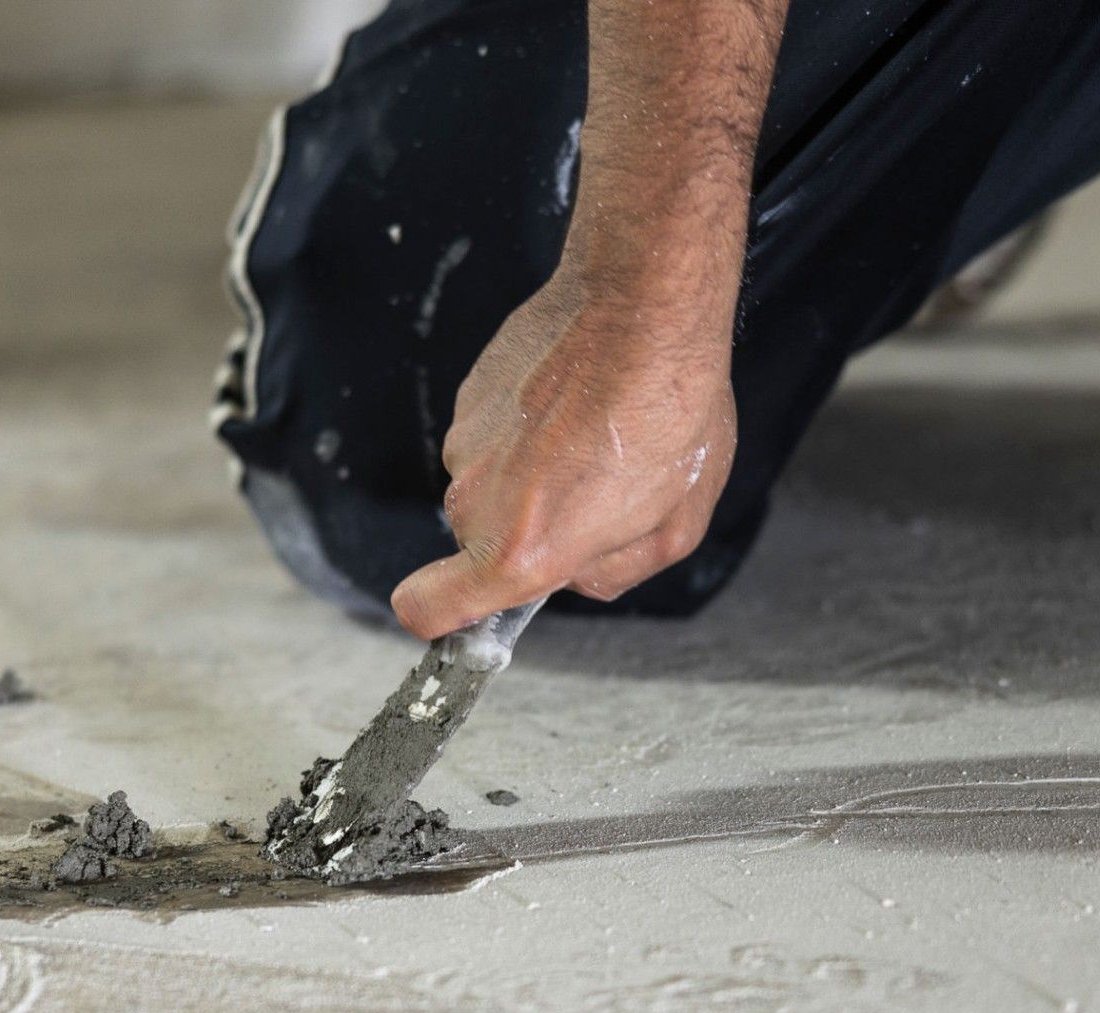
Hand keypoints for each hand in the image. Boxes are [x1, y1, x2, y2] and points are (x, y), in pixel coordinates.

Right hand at [390, 265, 736, 639]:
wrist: (643, 305)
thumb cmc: (669, 412)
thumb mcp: (674, 526)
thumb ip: (612, 574)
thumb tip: (577, 575)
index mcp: (521, 550)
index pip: (425, 609)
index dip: (442, 619)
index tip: (470, 610)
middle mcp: (476, 502)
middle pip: (482, 545)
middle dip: (531, 531)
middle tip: (597, 491)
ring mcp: (465, 444)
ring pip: (492, 487)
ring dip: (535, 475)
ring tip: (597, 434)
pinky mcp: (470, 397)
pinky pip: (494, 436)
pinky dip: (529, 429)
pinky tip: (578, 398)